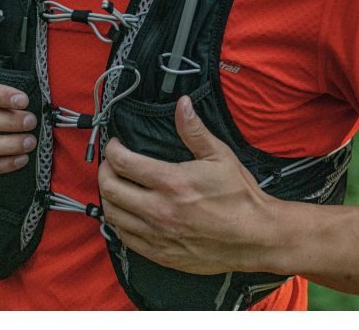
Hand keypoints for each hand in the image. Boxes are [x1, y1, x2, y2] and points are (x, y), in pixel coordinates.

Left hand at [98, 96, 277, 274]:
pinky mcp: (160, 253)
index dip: (113, 149)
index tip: (116, 144)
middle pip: (110, 189)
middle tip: (111, 162)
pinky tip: (126, 212)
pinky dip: (119, 222)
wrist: (254, 237)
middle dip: (104, 170)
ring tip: (116, 185)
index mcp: (172, 182)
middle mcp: (159, 210)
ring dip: (108, 197)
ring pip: (112, 215)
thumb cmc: (239, 195)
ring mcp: (157, 235)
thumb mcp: (219, 155)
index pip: (123, 163)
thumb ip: (194, 130)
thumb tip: (182, 104)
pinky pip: (125, 238)